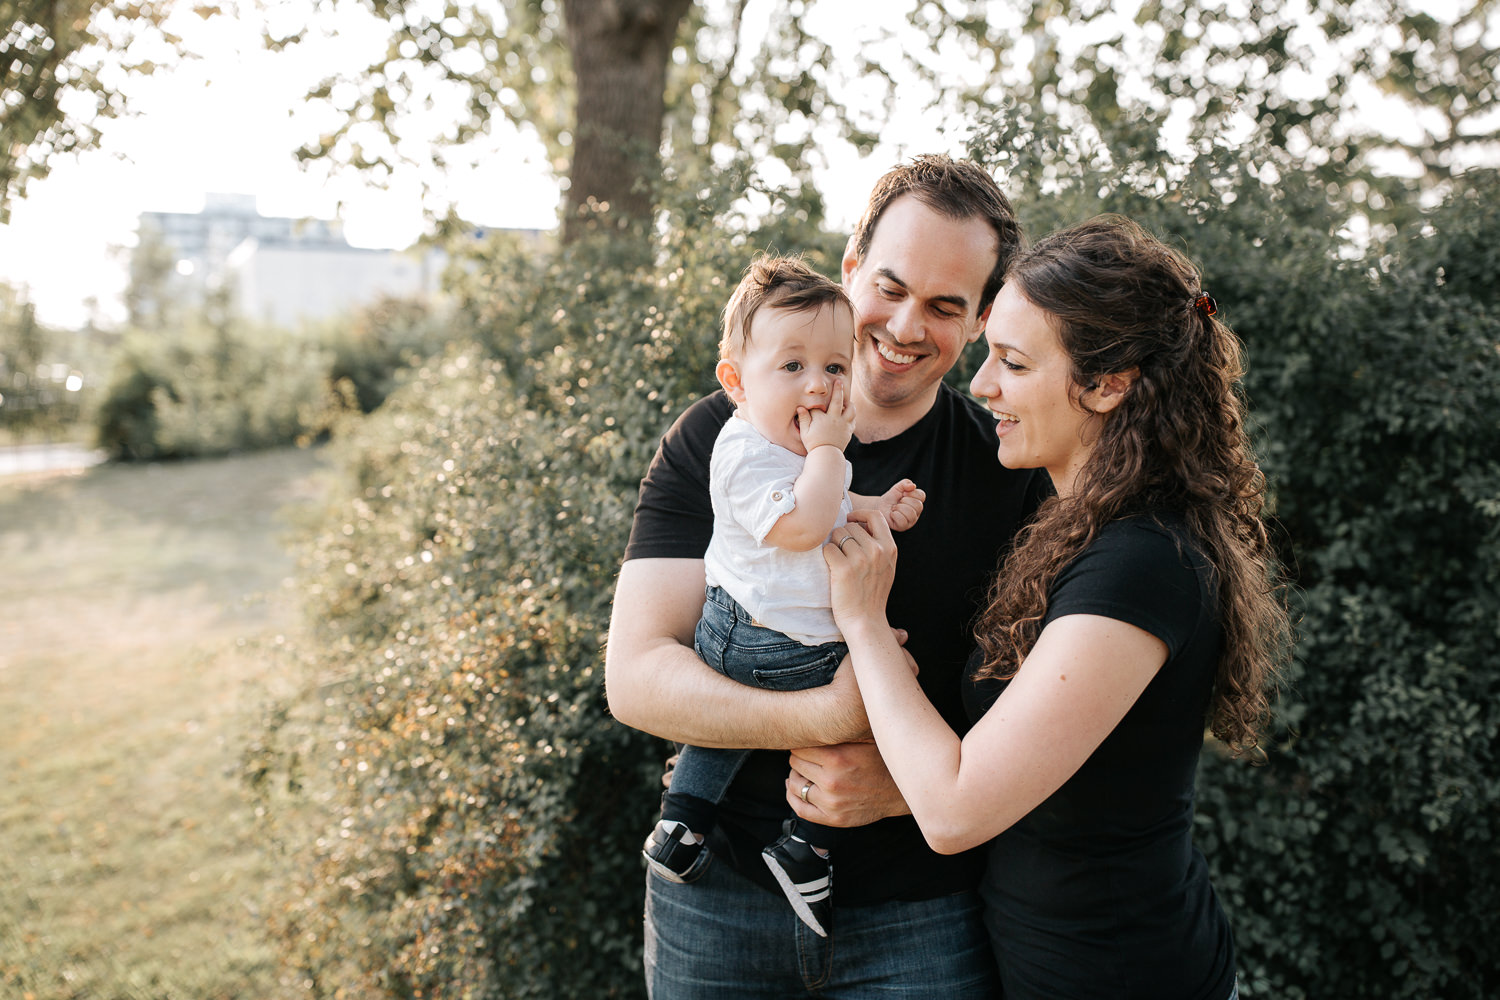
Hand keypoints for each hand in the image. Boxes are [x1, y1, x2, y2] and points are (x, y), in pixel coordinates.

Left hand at [784, 741, 910, 826]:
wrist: (901, 792)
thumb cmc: (882, 760)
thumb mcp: (865, 738)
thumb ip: (841, 729)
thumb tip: (817, 712)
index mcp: (837, 758)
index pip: (800, 747)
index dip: (803, 742)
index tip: (809, 741)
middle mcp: (832, 781)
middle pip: (795, 763)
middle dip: (800, 757)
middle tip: (809, 755)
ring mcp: (831, 803)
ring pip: (795, 785)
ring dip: (796, 775)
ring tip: (804, 770)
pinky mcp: (833, 818)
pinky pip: (800, 809)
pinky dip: (792, 797)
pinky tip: (795, 788)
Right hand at [797, 377, 854, 452]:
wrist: (826, 455)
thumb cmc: (813, 444)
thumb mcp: (804, 432)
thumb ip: (803, 418)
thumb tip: (800, 407)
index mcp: (823, 418)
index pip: (820, 405)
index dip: (817, 403)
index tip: (814, 403)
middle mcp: (835, 419)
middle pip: (838, 400)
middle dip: (838, 389)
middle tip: (839, 381)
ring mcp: (843, 424)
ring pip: (851, 409)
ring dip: (849, 403)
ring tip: (847, 400)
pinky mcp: (849, 430)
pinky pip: (853, 419)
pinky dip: (851, 415)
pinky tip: (848, 413)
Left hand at [823, 509, 898, 630]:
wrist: (865, 620)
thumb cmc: (872, 594)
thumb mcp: (887, 567)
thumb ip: (880, 545)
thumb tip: (860, 523)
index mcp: (890, 548)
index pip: (875, 516)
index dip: (860, 515)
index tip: (851, 520)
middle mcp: (877, 551)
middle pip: (851, 526)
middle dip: (844, 536)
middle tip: (845, 555)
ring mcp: (861, 559)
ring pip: (838, 535)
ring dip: (834, 546)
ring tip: (840, 563)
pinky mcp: (843, 568)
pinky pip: (828, 548)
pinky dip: (827, 556)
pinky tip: (833, 568)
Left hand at [878, 479, 924, 530]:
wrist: (880, 506)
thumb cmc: (891, 498)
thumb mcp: (897, 488)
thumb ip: (905, 483)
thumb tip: (913, 486)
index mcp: (918, 501)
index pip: (922, 496)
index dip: (911, 493)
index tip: (903, 494)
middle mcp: (917, 512)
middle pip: (918, 505)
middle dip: (904, 501)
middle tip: (898, 502)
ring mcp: (911, 520)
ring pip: (911, 513)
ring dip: (899, 508)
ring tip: (895, 508)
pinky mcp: (903, 527)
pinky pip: (902, 521)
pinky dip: (895, 515)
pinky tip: (892, 514)